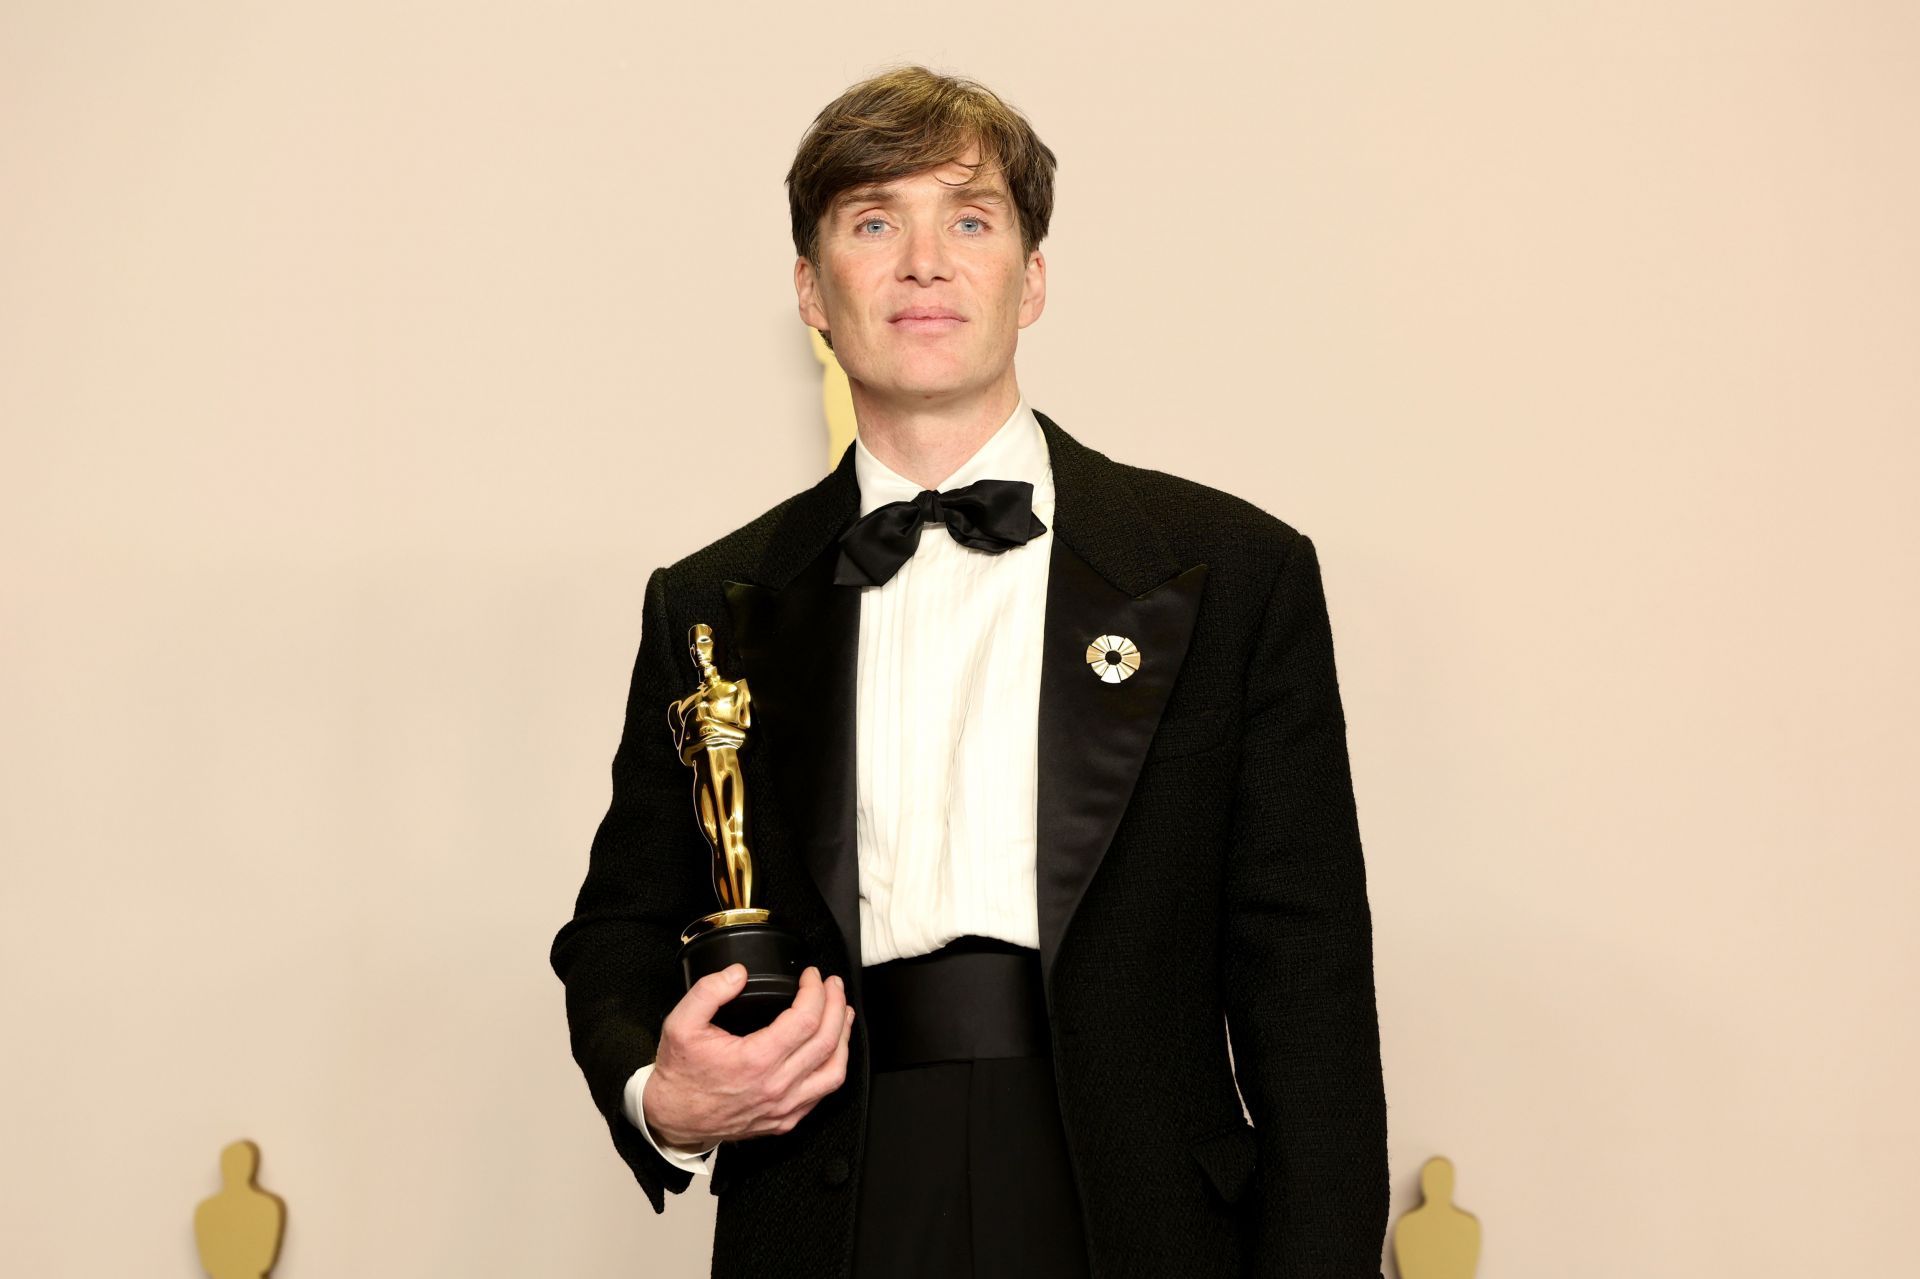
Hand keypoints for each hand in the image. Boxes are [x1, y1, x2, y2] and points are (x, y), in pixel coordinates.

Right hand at [642, 964, 853, 1149]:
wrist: (672, 1118)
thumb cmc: (680, 1074)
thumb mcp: (681, 1023)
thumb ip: (708, 991)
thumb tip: (738, 973)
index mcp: (755, 1061)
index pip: (806, 1019)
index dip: (815, 991)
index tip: (812, 976)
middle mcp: (776, 1087)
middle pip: (827, 1041)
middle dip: (836, 1005)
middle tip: (833, 985)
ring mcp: (784, 1107)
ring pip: (834, 1071)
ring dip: (844, 1038)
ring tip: (843, 1013)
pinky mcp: (785, 1120)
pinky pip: (822, 1093)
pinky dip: (833, 1067)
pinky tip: (831, 1049)